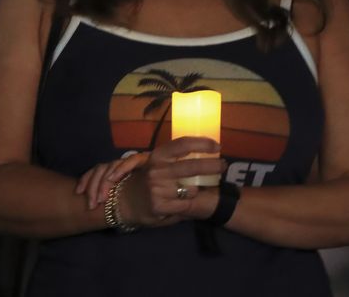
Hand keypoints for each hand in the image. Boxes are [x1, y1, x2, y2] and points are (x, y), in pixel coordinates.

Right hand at [77, 137, 223, 226]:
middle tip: (223, 165)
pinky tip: (189, 202)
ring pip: (191, 188)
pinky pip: (185, 204)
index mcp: (156, 157)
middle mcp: (156, 170)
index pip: (181, 145)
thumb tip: (201, 151)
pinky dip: (189, 203)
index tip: (216, 145)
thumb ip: (173, 160)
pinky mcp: (160, 205)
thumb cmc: (145, 182)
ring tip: (202, 186)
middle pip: (191, 166)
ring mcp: (158, 188)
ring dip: (199, 188)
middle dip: (211, 165)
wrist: (125, 203)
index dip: (200, 143)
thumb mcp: (155, 165)